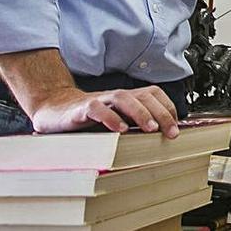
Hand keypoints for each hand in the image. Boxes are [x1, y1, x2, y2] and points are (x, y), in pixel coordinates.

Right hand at [27, 85, 179, 138]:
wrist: (54, 109)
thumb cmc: (88, 116)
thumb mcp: (116, 119)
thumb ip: (135, 123)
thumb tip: (162, 135)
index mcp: (126, 98)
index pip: (153, 94)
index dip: (167, 107)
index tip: (176, 126)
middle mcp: (115, 96)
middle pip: (143, 96)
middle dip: (161, 113)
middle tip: (171, 132)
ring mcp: (99, 101)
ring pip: (123, 98)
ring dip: (140, 113)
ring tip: (151, 128)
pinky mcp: (81, 109)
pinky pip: (97, 109)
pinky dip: (110, 117)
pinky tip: (119, 130)